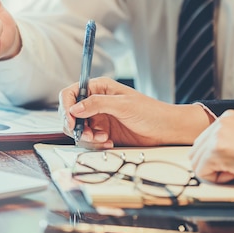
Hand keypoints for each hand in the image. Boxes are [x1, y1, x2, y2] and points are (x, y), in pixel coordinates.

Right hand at [58, 77, 211, 149]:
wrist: (166, 130)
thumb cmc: (150, 112)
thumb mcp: (122, 105)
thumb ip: (97, 104)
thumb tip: (75, 108)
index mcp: (98, 88)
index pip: (71, 93)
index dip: (67, 107)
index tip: (71, 120)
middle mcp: (96, 102)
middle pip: (71, 113)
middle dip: (76, 126)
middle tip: (87, 134)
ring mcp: (99, 118)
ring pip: (79, 129)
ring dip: (87, 137)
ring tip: (103, 139)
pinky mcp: (104, 132)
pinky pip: (90, 140)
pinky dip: (96, 144)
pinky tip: (109, 143)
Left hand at [188, 110, 233, 185]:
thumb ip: (230, 137)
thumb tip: (214, 153)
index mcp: (228, 117)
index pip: (205, 140)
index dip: (218, 157)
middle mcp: (220, 122)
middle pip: (196, 150)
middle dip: (211, 164)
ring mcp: (217, 135)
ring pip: (197, 161)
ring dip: (214, 171)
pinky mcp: (216, 151)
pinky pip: (202, 172)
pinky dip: (218, 178)